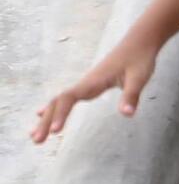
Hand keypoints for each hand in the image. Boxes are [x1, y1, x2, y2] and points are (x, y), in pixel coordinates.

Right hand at [31, 32, 160, 143]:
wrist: (139, 42)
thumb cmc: (139, 59)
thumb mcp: (139, 78)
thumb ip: (131, 96)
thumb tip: (127, 115)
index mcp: (93, 81)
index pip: (69, 98)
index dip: (60, 114)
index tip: (55, 131)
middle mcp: (84, 83)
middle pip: (58, 102)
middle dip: (46, 121)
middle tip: (36, 141)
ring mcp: (85, 84)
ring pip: (59, 101)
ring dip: (47, 117)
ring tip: (35, 136)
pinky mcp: (90, 85)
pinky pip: (66, 98)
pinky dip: (54, 108)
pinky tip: (43, 115)